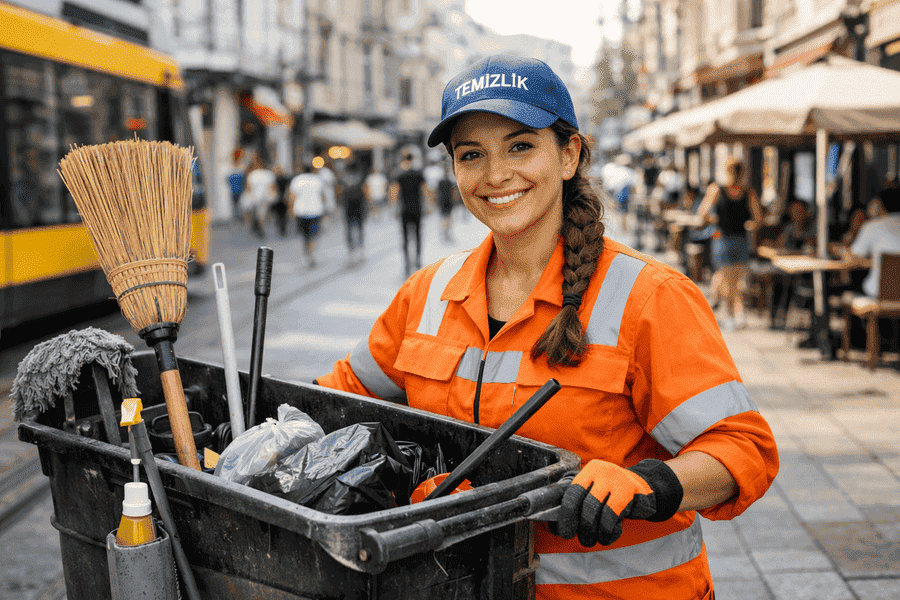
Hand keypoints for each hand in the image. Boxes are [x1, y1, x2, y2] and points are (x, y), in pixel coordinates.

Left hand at [557, 459, 683, 546]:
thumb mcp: (595, 491)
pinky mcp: (632, 492)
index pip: (571, 494)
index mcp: (589, 471)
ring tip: (593, 540)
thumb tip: (556, 526)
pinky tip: (608, 536)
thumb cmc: (611, 494)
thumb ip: (578, 503)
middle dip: (582, 527)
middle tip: (582, 539)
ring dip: (595, 532)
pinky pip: (615, 517)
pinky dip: (609, 532)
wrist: (643, 487)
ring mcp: (619, 480)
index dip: (565, 516)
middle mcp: (603, 472)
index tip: (564, 532)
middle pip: (586, 505)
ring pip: (601, 513)